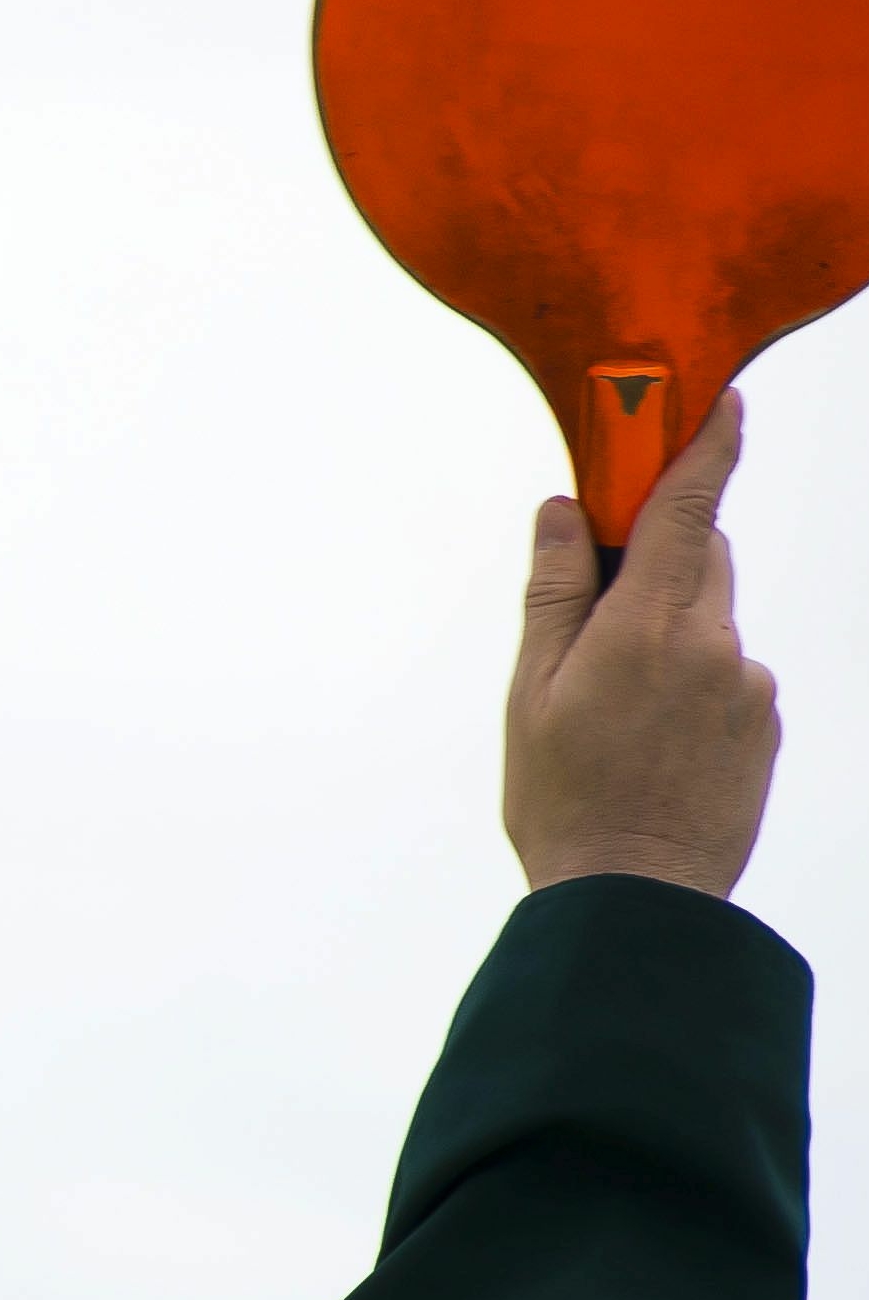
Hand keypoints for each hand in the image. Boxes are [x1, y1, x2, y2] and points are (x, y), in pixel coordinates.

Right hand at [503, 392, 779, 897]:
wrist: (637, 899)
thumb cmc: (568, 803)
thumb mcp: (533, 694)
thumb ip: (557, 594)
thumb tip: (567, 514)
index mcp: (647, 629)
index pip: (688, 510)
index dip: (706, 446)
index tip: (721, 401)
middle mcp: (714, 644)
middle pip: (700, 559)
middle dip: (659, 562)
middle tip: (600, 610)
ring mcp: (748, 684)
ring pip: (711, 622)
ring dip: (670, 636)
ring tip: (620, 715)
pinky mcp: (765, 720)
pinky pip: (729, 673)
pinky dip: (694, 684)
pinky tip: (654, 742)